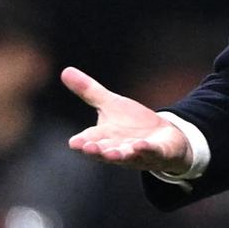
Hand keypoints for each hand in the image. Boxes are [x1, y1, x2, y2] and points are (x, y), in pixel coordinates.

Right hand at [61, 66, 192, 173]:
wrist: (164, 138)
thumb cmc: (132, 123)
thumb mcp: (111, 104)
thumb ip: (89, 91)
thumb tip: (64, 71)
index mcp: (104, 137)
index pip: (90, 140)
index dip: (82, 142)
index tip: (74, 142)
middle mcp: (118, 149)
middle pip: (105, 151)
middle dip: (97, 151)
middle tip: (88, 148)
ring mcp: (138, 154)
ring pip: (126, 156)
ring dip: (119, 155)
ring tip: (111, 153)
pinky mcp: (158, 153)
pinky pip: (151, 152)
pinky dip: (145, 150)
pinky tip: (140, 145)